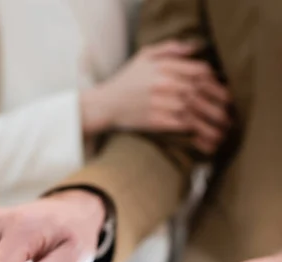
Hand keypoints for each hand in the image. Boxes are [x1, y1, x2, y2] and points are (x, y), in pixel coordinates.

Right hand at [81, 40, 229, 154]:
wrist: (105, 104)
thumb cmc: (126, 81)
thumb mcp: (145, 56)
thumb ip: (170, 48)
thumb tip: (195, 48)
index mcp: (165, 67)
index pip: (200, 71)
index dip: (215, 83)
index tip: (223, 94)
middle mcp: (165, 84)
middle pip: (202, 92)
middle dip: (219, 104)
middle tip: (229, 115)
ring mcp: (161, 103)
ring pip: (195, 111)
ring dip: (213, 123)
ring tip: (224, 132)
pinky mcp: (156, 121)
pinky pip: (183, 127)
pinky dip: (197, 133)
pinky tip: (208, 140)